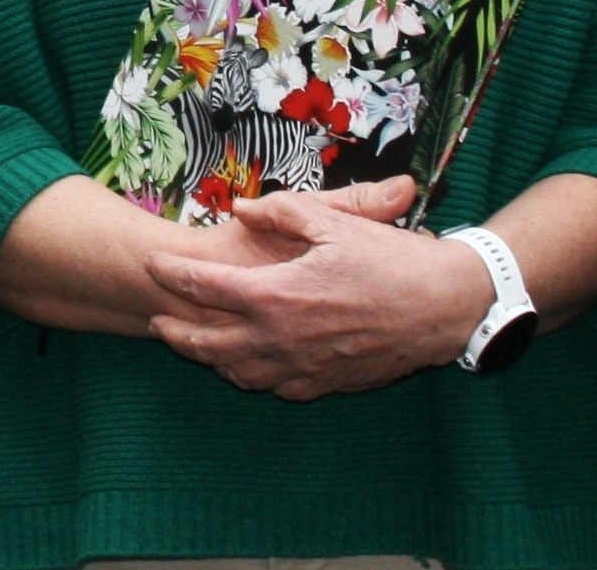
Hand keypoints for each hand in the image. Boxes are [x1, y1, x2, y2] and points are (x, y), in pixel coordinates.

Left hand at [144, 176, 486, 399]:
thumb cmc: (390, 258)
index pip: (206, 287)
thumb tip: (242, 209)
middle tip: (156, 321)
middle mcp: (282, 339)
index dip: (173, 274)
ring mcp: (305, 367)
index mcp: (277, 295)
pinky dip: (253, 377)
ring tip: (192, 347)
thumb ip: (280, 212)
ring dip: (210, 360)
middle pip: (210, 343)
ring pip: (240, 372)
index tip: (152, 263)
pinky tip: (247, 368)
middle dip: (177, 332)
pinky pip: (276, 388)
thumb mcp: (332, 221)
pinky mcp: (328, 384)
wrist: (444, 308)